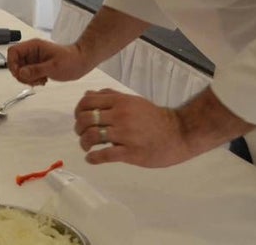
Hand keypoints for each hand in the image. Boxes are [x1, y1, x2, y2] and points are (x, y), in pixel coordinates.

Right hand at [7, 39, 95, 85]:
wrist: (81, 62)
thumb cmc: (71, 60)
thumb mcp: (53, 67)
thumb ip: (36, 70)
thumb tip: (21, 73)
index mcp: (34, 46)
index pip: (13, 51)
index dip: (12, 63)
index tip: (19, 74)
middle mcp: (32, 51)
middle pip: (15, 62)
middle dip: (21, 74)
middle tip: (32, 80)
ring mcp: (34, 59)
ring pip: (21, 70)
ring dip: (28, 78)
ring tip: (40, 80)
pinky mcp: (37, 65)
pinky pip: (28, 73)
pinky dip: (32, 79)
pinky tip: (43, 80)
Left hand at [73, 88, 193, 167]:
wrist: (178, 133)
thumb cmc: (153, 117)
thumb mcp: (132, 101)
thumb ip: (109, 96)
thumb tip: (87, 96)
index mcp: (120, 102)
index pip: (87, 102)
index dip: (78, 111)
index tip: (79, 119)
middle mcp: (120, 115)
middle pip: (86, 119)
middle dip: (78, 128)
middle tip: (81, 134)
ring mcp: (125, 134)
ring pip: (93, 136)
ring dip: (84, 143)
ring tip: (86, 147)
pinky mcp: (131, 152)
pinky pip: (105, 155)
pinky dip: (93, 158)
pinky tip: (91, 159)